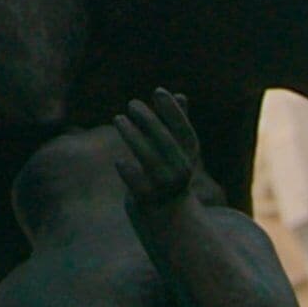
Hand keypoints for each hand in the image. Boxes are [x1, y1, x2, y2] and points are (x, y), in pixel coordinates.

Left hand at [114, 89, 216, 205]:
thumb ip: (177, 124)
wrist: (165, 214)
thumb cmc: (169, 172)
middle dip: (149, 120)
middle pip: (165, 142)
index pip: (184, 131)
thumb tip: (179, 94)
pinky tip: (119, 160)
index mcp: (189, 157)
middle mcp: (180, 171)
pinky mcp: (147, 199)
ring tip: (118, 118)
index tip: (158, 91)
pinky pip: (136, 183)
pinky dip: (128, 171)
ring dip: (133, 136)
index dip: (173, 111)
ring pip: (149, 159)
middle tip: (132, 103)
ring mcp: (164, 186)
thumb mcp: (177, 150)